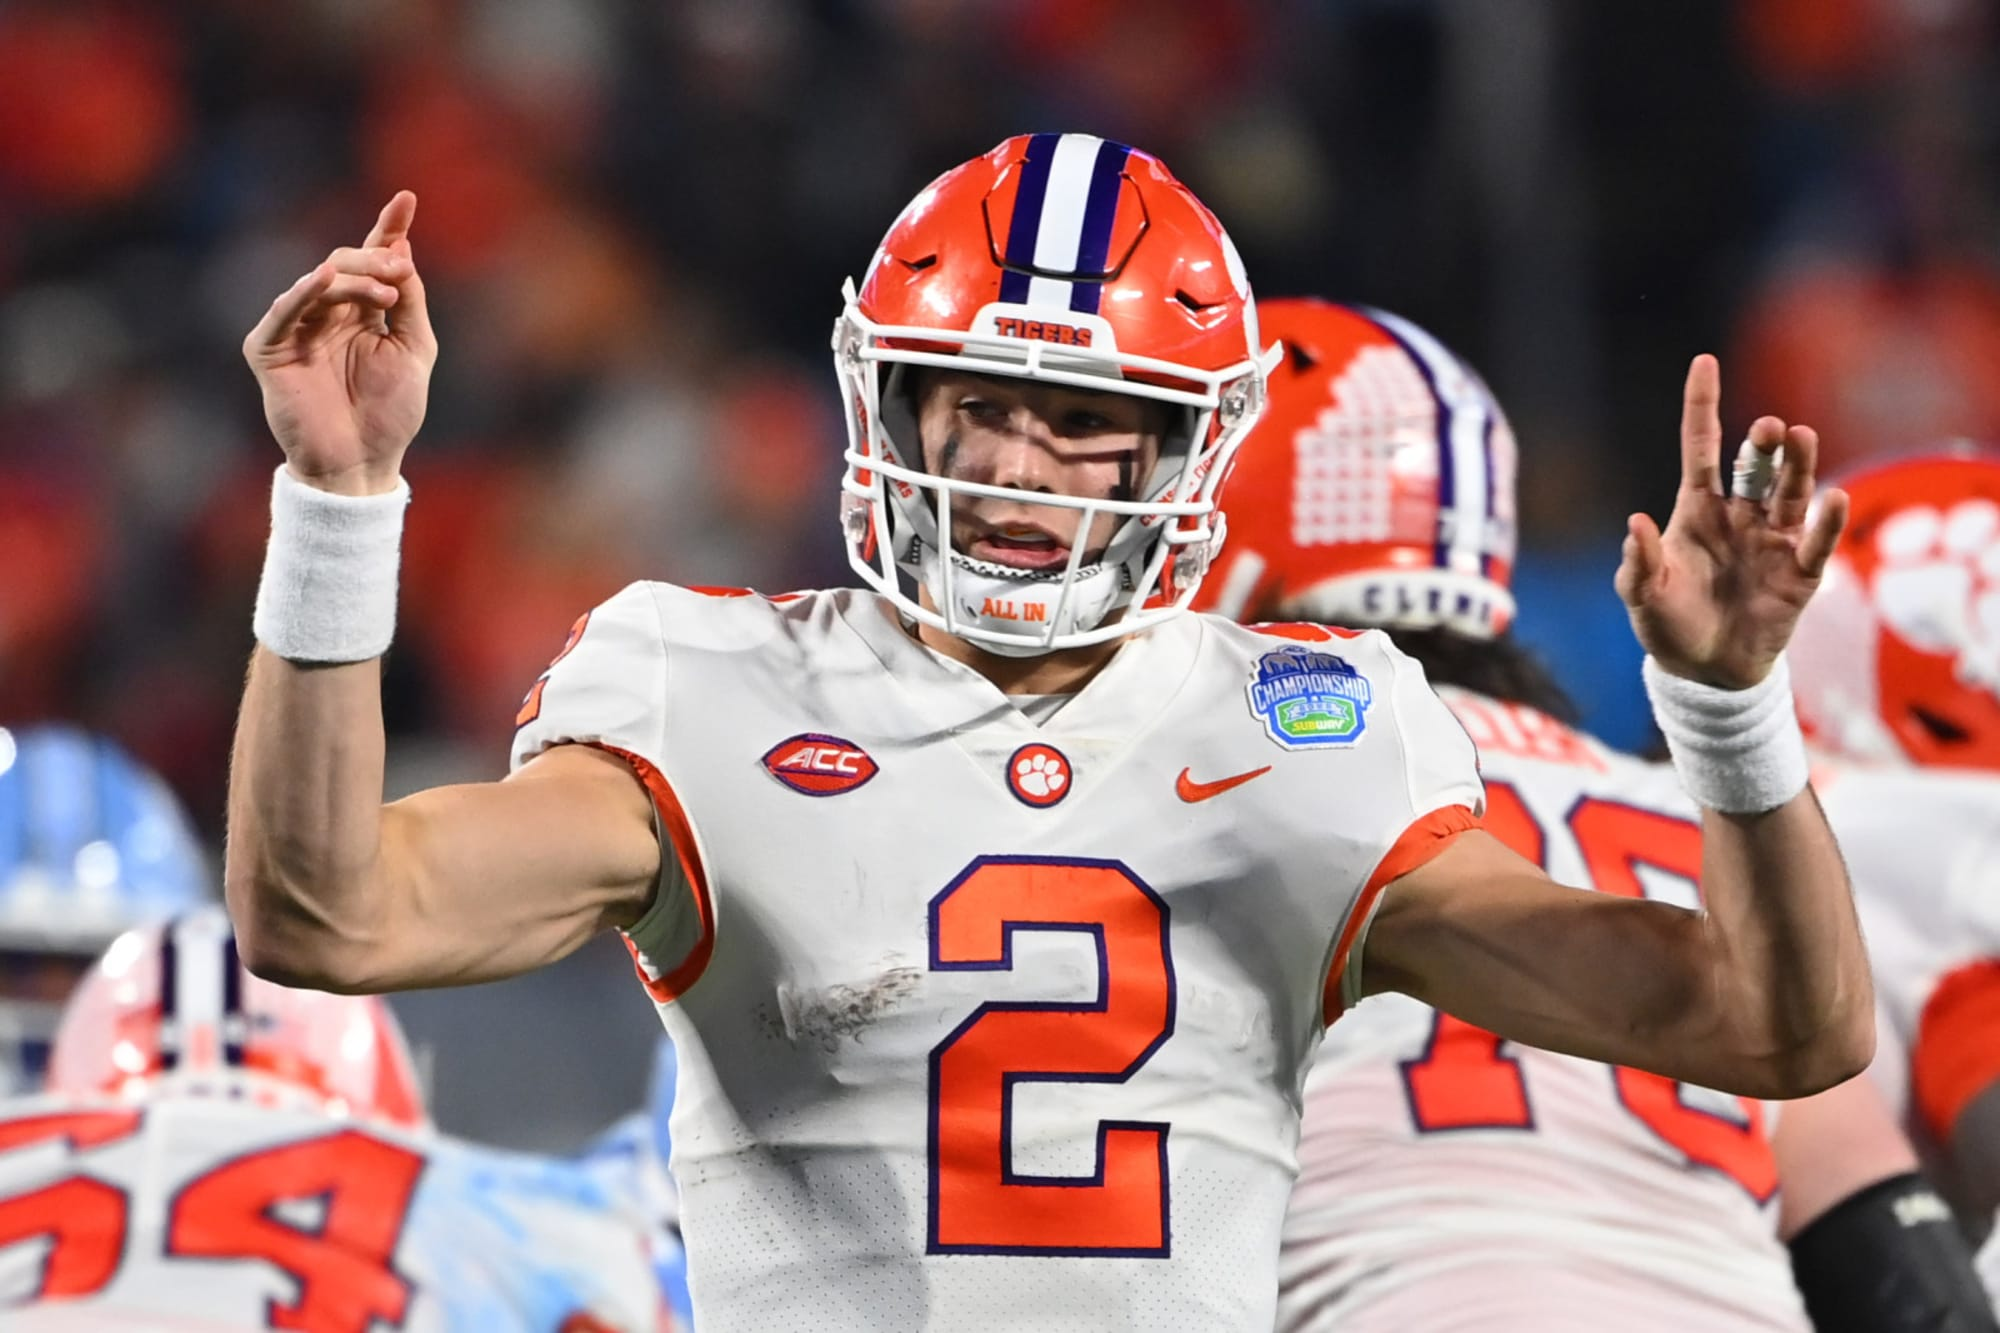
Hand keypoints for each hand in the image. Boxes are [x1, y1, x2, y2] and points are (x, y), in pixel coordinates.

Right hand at [242, 192, 435, 495]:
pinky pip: (284, 311)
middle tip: (399, 272)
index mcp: (362, 313)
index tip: (407, 197)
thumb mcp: (414, 349)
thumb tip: (402, 250)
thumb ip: (408, 300)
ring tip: (385, 291)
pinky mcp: (268, 348)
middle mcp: (328, 314)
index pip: (373, 260)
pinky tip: (324, 278)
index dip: (388, 228)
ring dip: (353, 279)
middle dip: (375, 260)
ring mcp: (296, 328)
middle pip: (346, 263)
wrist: (363, 462)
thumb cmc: (390, 413)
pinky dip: (303, 292)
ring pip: (320, 282)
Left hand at [1615, 354, 1848, 688]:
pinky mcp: (1798, 574)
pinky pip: (1815, 542)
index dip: (1702, 407)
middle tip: (1769, 427)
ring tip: (1799, 438)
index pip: (1701, 447)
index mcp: (1696, 511)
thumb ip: (1640, 564)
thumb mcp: (1641, 597)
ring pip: (1790, 493)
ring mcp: (1772, 541)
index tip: (1704, 362)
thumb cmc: (1668, 625)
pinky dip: (1826, 522)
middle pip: (1755, 468)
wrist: (1704, 672)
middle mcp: (1738, 516)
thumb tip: (1635, 524)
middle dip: (1764, 444)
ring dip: (1798, 466)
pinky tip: (1832, 499)